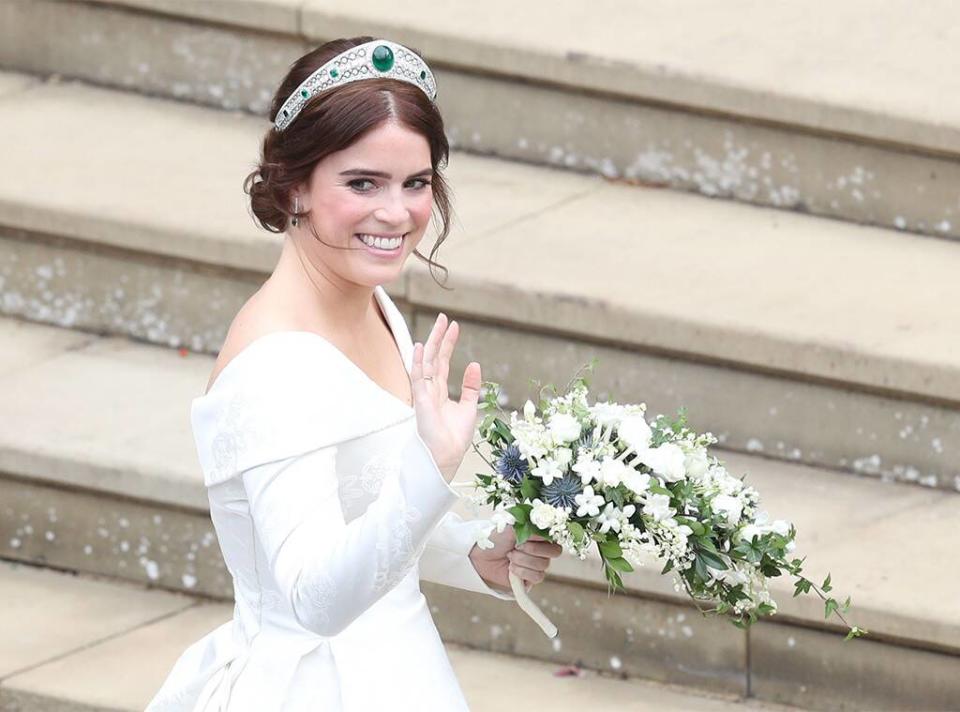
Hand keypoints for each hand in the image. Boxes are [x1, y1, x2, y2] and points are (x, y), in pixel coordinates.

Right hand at [411, 312, 480, 480]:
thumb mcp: (469, 407)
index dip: (448, 344)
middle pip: (434, 357)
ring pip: (426, 362)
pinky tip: (418, 347)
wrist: (448, 455)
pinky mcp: (421, 401)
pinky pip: (418, 378)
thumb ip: (470, 386)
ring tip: (439, 323)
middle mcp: (430, 389)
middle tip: (444, 317)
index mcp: (440, 391)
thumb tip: (474, 364)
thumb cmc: (455, 437)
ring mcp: (424, 394)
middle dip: (439, 337)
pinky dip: (417, 362)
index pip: (443, 362)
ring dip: (432, 342)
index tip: (455, 326)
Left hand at [469, 527, 562, 593]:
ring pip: (543, 565)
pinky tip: (511, 568)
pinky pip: (537, 577)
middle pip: (554, 552)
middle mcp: (542, 549)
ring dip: (522, 560)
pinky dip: (522, 572)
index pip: (555, 537)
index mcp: (540, 535)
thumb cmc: (496, 538)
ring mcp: (537, 564)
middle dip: (531, 550)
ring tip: (510, 556)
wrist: (481, 555)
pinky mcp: (531, 578)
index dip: (540, 539)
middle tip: (515, 547)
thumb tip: (545, 524)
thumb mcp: (512, 526)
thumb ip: (531, 525)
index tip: (524, 538)